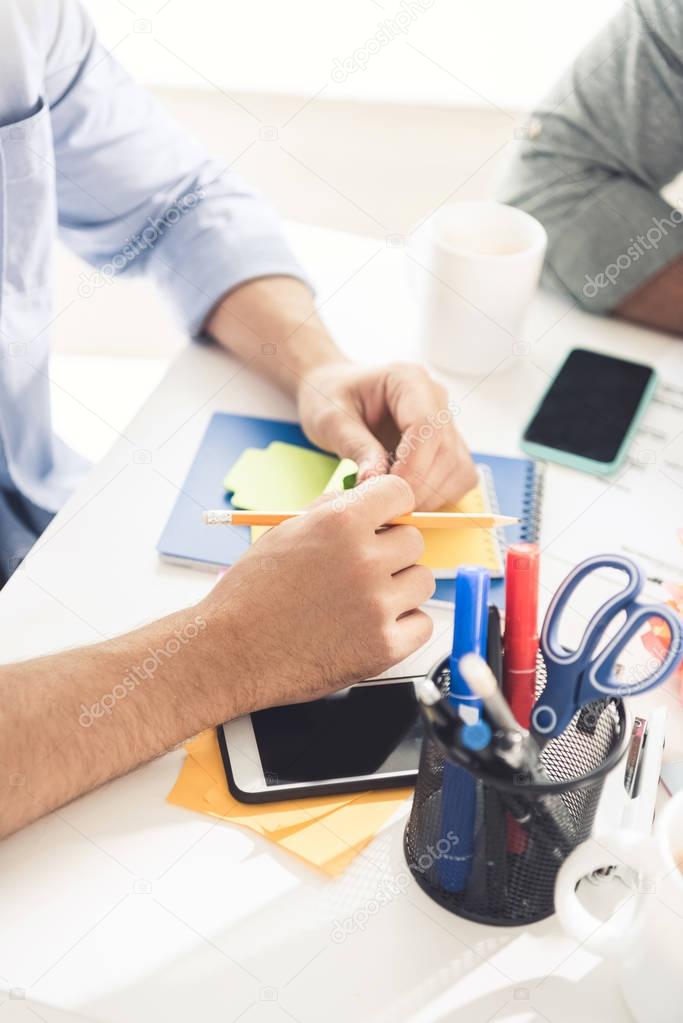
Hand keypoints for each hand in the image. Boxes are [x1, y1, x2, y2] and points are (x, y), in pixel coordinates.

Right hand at [199, 475, 434, 713]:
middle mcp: (364, 560)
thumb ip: (333, 510)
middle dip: (391, 552)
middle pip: (414, 541)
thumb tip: (368, 499)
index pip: (400, 493)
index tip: (384, 521)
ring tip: (364, 600)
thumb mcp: (285, 532)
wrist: (231, 652)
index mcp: (340, 523)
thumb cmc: (252, 594)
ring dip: (400, 588)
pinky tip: (372, 626)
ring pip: (422, 581)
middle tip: (362, 570)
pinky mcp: (385, 647)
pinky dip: (403, 626)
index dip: (391, 507)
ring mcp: (378, 605)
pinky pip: (423, 624)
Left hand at [297, 361, 476, 509]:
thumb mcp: (331, 420)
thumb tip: (375, 482)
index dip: (411, 467)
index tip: (386, 492)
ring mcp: (446, 422)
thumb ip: (356, 447)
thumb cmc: (329, 398)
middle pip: (446, 453)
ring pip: (458, 470)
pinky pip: (458, 479)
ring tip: (391, 501)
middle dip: (418, 488)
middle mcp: (435, 398)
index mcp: (408, 380)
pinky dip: (436, 497)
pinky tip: (404, 496)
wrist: (334, 393)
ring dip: (429, 496)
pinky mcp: (448, 446)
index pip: (428, 427)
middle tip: (384, 505)